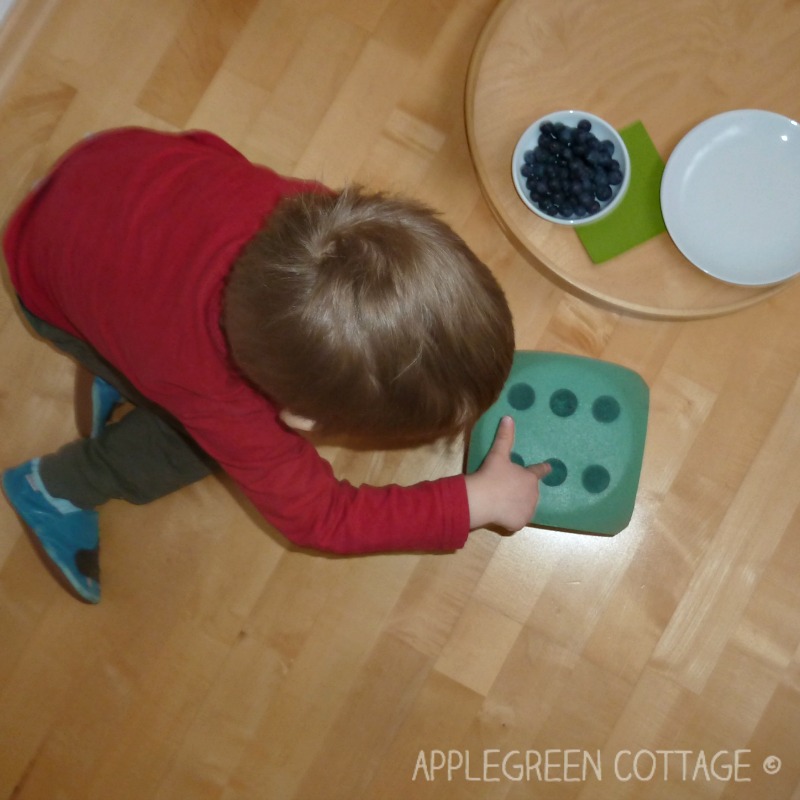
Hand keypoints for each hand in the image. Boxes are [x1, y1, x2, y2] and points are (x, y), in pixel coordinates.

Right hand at [465, 416, 550, 530]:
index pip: (539, 471)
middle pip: (529, 491)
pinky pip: (516, 520)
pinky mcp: (519, 523)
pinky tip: (500, 515)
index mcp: (530, 477)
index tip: (550, 467)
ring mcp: (528, 510)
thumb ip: (505, 437)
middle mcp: (533, 494)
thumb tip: (509, 417)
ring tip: (502, 502)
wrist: (483, 499)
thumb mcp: (498, 454)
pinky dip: (511, 518)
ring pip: (524, 507)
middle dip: (521, 490)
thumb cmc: (491, 475)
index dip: (543, 468)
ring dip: (517, 505)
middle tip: (504, 490)